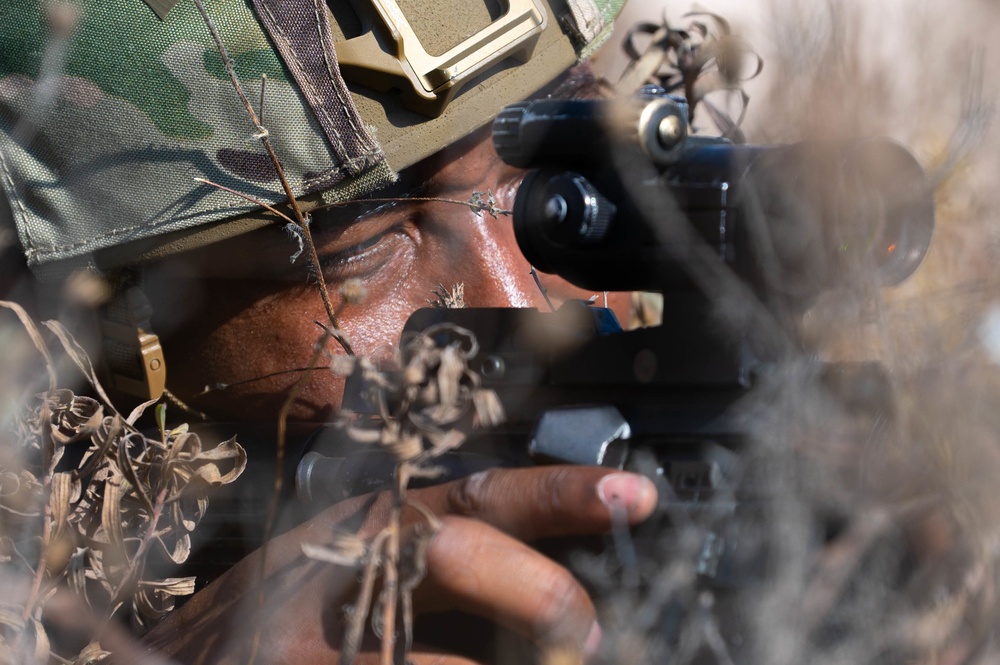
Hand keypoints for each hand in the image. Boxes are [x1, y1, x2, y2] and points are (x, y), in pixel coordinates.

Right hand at [142, 466, 657, 663]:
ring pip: (436, 651)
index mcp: (371, 523)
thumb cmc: (283, 612)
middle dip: (535, 589)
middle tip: (588, 630)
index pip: (478, 493)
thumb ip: (430, 553)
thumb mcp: (348, 557)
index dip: (558, 492)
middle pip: (454, 550)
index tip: (635, 494)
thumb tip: (544, 570)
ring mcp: (322, 640)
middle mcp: (346, 567)